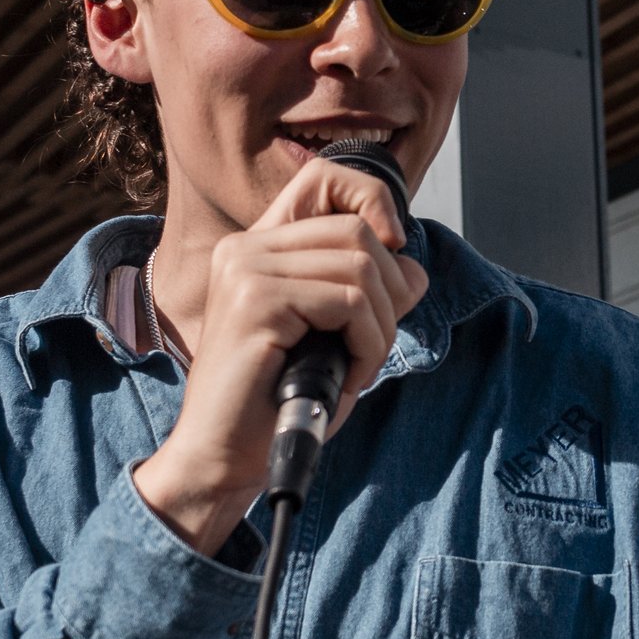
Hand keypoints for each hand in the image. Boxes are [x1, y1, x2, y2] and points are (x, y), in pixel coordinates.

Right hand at [134, 158, 427, 554]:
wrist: (225, 458)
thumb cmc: (276, 402)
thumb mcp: (332, 335)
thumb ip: (367, 294)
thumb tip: (414, 269)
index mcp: (259, 247)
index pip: (325, 179)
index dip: (373, 201)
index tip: (391, 252)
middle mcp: (246, 248)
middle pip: (358, 231)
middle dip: (389, 292)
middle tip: (373, 344)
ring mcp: (246, 270)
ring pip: (360, 268)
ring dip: (380, 328)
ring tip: (357, 366)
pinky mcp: (255, 303)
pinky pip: (348, 304)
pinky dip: (368, 346)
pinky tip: (348, 378)